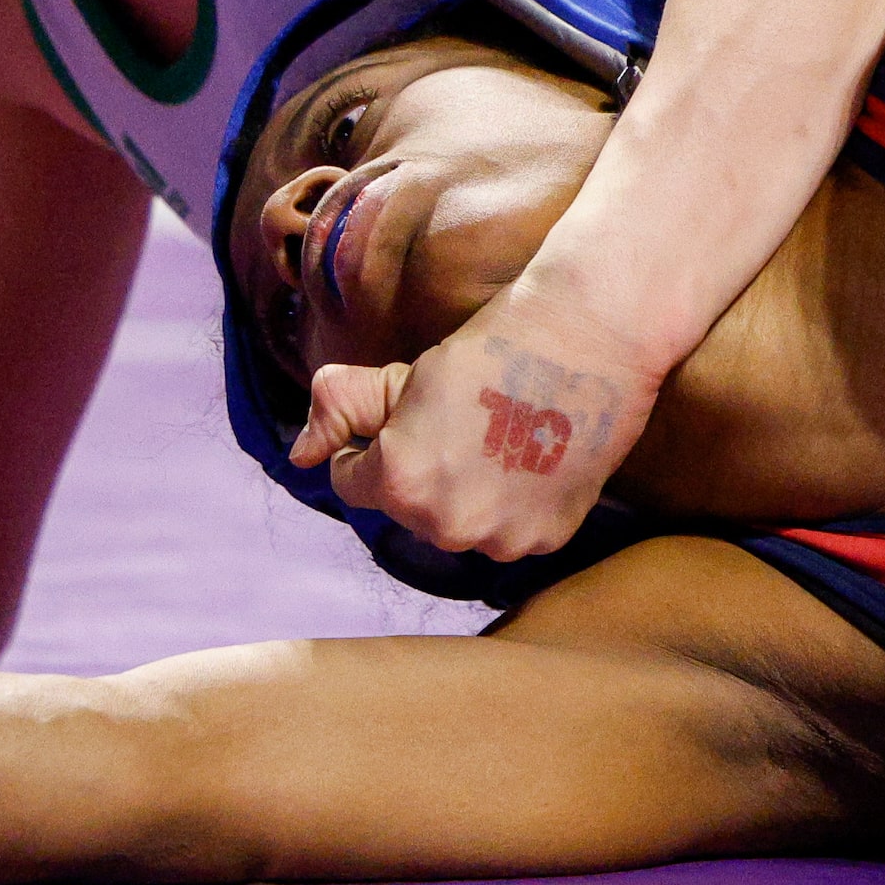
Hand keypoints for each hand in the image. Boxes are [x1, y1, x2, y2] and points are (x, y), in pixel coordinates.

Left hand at [289, 323, 656, 559]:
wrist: (584, 344)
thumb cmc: (483, 352)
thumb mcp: (396, 376)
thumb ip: (336, 413)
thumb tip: (300, 457)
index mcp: (400, 484)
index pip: (351, 481)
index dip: (371, 442)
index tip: (407, 413)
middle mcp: (447, 526)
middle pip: (405, 506)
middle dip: (417, 468)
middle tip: (459, 419)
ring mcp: (502, 540)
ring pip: (455, 522)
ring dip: (462, 492)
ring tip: (495, 438)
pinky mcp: (547, 540)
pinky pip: (505, 530)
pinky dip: (510, 503)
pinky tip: (528, 458)